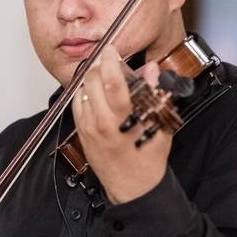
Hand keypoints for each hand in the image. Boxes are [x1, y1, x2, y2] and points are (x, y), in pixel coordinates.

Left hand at [71, 44, 171, 203]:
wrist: (133, 187)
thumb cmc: (149, 158)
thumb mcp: (160, 125)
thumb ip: (156, 93)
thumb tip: (151, 69)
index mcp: (124, 119)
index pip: (112, 81)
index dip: (110, 60)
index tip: (111, 49)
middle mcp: (102, 122)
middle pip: (93, 82)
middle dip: (99, 66)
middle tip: (108, 60)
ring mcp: (88, 128)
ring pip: (82, 91)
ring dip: (91, 78)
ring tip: (102, 75)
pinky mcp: (81, 134)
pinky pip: (76, 105)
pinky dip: (84, 93)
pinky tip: (94, 92)